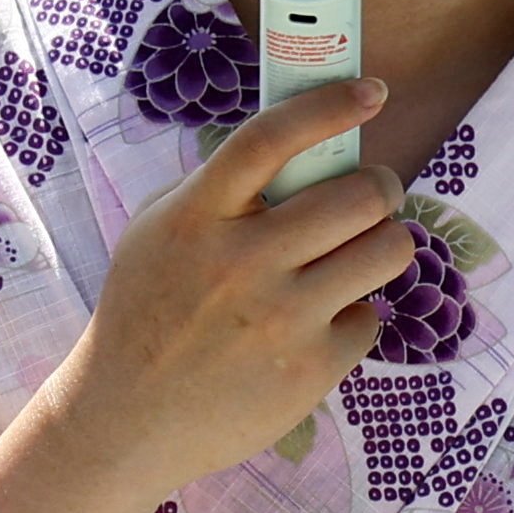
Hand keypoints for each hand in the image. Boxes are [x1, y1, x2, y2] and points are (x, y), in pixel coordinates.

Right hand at [45, 78, 412, 507]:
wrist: (126, 420)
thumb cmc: (150, 312)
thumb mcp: (160, 233)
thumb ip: (220, 188)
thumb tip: (304, 141)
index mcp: (197, 217)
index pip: (271, 138)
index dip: (330, 105)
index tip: (372, 92)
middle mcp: (241, 262)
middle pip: (359, 195)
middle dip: (381, 186)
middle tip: (374, 194)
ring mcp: (280, 317)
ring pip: (387, 250)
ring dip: (385, 243)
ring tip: (359, 252)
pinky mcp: (310, 367)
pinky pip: (369, 317)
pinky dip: (352, 318)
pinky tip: (315, 328)